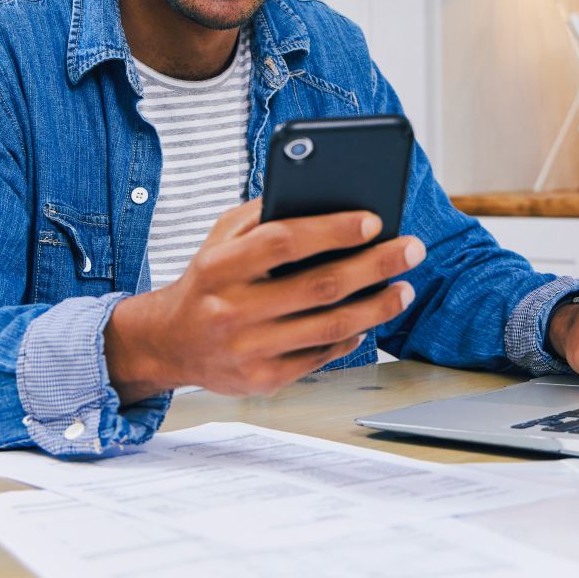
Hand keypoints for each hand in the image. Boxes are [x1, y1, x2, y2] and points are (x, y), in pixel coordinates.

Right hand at [104, 198, 424, 401]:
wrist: (168, 343)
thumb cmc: (206, 281)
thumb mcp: (219, 238)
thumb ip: (262, 215)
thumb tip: (323, 196)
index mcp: (219, 266)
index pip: (283, 242)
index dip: (332, 230)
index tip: (373, 220)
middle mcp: (231, 310)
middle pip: (318, 286)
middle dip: (374, 265)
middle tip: (410, 250)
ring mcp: (247, 350)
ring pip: (328, 326)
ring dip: (376, 307)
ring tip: (404, 288)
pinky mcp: (262, 380)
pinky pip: (320, 356)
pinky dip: (352, 336)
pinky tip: (371, 318)